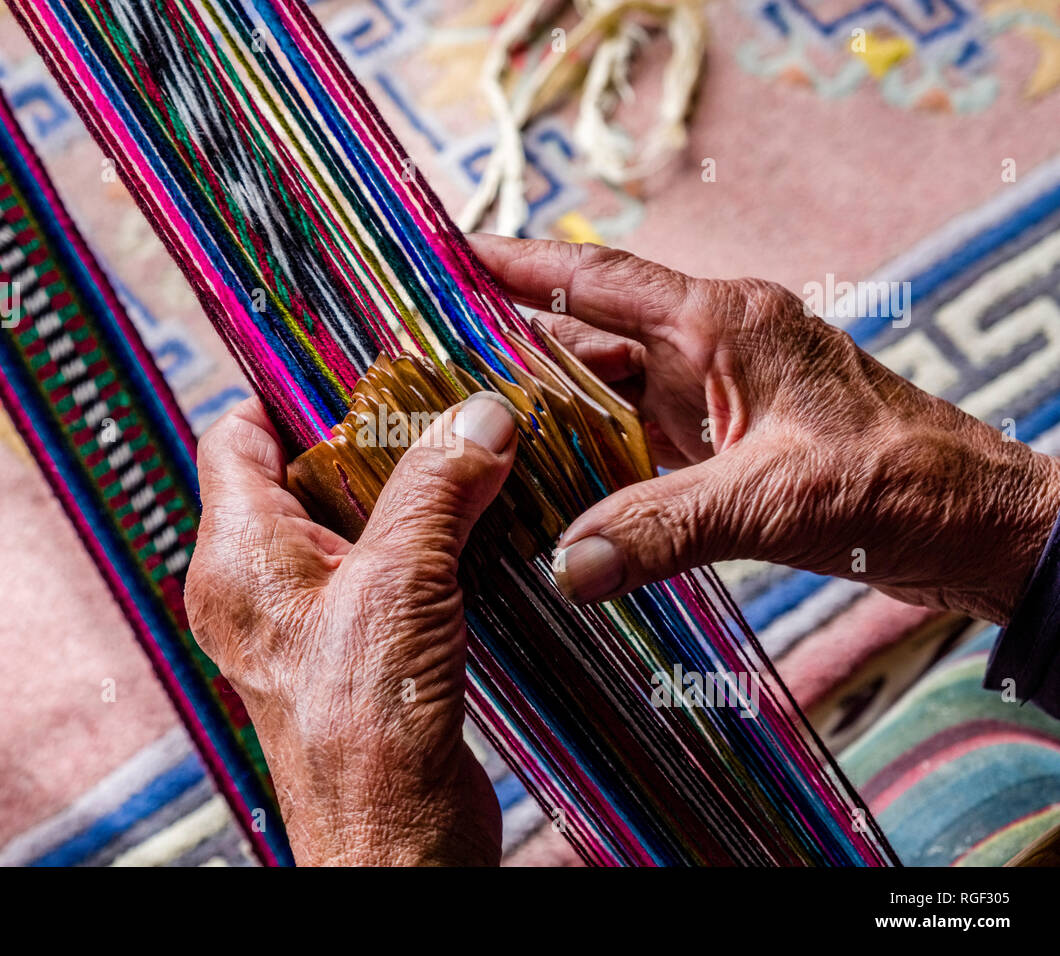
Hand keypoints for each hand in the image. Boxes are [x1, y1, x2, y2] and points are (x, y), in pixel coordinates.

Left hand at [183, 394, 518, 864]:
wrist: (394, 844)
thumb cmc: (364, 730)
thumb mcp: (400, 583)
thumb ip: (435, 490)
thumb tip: (479, 418)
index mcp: (236, 555)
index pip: (234, 435)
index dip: (287, 388)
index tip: (350, 355)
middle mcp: (259, 582)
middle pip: (301, 472)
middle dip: (370, 434)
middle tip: (437, 395)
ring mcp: (306, 618)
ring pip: (349, 522)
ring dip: (407, 489)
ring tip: (469, 447)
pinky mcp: (354, 649)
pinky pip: (381, 569)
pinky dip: (424, 539)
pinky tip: (478, 521)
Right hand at [470, 234, 1059, 624]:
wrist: (982, 525)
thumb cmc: (903, 481)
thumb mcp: (775, 499)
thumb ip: (665, 527)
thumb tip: (568, 565)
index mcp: (725, 322)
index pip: (599, 278)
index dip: (519, 265)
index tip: (449, 254)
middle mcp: (713, 348)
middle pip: (589, 340)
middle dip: (512, 354)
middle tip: (432, 375)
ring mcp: (718, 396)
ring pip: (608, 396)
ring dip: (550, 418)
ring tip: (471, 439)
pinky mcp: (726, 444)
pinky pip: (637, 444)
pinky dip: (592, 463)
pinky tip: (547, 488)